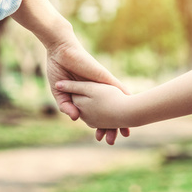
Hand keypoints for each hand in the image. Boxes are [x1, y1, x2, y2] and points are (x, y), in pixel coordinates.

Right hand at [11, 0, 130, 144]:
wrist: (60, 51)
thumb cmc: (58, 70)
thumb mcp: (59, 93)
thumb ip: (66, 106)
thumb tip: (75, 118)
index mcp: (84, 96)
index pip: (94, 114)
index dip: (98, 126)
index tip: (101, 138)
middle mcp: (95, 92)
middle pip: (107, 111)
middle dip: (112, 126)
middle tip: (115, 140)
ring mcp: (101, 85)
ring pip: (115, 103)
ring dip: (121, 116)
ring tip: (127, 131)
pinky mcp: (104, 77)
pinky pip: (117, 88)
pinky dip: (125, 98)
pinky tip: (133, 107)